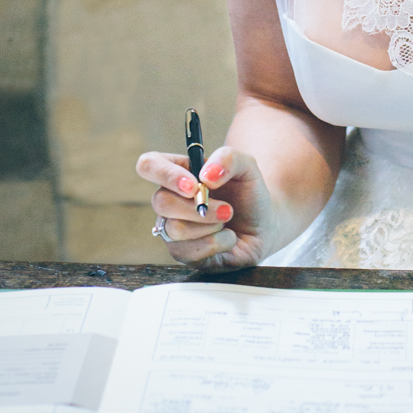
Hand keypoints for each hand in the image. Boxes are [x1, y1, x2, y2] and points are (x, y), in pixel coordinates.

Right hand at [136, 146, 273, 270]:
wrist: (264, 227)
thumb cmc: (249, 194)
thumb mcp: (248, 167)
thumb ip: (229, 158)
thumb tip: (205, 177)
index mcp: (179, 172)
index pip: (148, 165)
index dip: (165, 174)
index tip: (193, 185)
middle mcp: (169, 200)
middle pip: (160, 201)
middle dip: (199, 206)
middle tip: (228, 208)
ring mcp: (171, 228)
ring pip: (175, 228)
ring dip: (212, 225)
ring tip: (228, 221)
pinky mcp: (181, 253)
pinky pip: (189, 251)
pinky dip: (218, 243)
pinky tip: (227, 238)